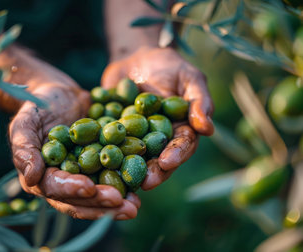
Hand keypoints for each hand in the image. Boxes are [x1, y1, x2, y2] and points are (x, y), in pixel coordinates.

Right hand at [7, 50, 139, 219]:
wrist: (59, 94)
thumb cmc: (37, 106)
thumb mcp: (25, 122)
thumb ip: (24, 148)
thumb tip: (30, 178)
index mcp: (42, 176)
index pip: (55, 188)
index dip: (71, 190)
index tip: (89, 188)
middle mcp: (64, 183)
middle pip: (81, 200)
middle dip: (101, 204)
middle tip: (122, 205)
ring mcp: (84, 176)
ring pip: (100, 195)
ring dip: (118, 203)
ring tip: (135, 206)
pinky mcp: (101, 165)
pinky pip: (114, 176)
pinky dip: (128, 182)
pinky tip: (144, 185)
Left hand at [101, 46, 213, 189]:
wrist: (136, 57)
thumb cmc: (169, 66)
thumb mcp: (189, 77)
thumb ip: (199, 101)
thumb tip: (208, 129)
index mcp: (179, 131)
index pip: (180, 146)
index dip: (175, 155)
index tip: (167, 163)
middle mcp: (156, 141)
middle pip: (156, 160)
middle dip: (152, 172)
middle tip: (145, 182)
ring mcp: (132, 139)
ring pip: (130, 158)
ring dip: (126, 170)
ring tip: (121, 179)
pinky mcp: (111, 133)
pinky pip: (105, 144)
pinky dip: (100, 152)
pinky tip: (93, 160)